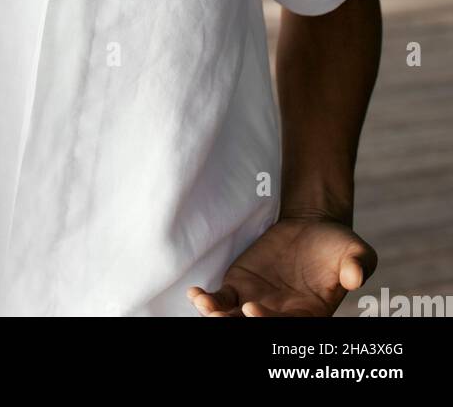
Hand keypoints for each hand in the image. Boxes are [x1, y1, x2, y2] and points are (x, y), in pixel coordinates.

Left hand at [187, 215, 377, 316]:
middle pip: (257, 327)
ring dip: (220, 317)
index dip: (270, 323)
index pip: (288, 326)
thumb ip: (358, 265)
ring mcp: (258, 303)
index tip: (255, 312)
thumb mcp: (355, 252)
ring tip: (206, 307)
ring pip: (235, 318)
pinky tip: (196, 294)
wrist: (313, 226)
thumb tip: (355, 277)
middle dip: (240, 325)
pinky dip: (209, 300)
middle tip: (224, 317)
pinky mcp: (240, 287)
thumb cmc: (338, 245)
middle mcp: (281, 315)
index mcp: (309, 315)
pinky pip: (222, 299)